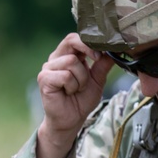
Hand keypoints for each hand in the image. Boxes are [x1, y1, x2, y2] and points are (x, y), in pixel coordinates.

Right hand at [36, 32, 114, 147]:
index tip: (102, 54)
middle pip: (71, 41)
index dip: (90, 42)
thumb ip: (103, 64)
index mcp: (67, 55)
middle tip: (96, 62)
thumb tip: (113, 50)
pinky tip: (68, 92)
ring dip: (82, 78)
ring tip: (77, 88)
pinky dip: (73, 85)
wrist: (71, 119)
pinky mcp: (44, 79)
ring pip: (72, 61)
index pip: (76, 38)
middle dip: (88, 50)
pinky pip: (65, 75)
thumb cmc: (81, 99)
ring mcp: (48, 68)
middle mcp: (56, 58)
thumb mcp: (97, 80)